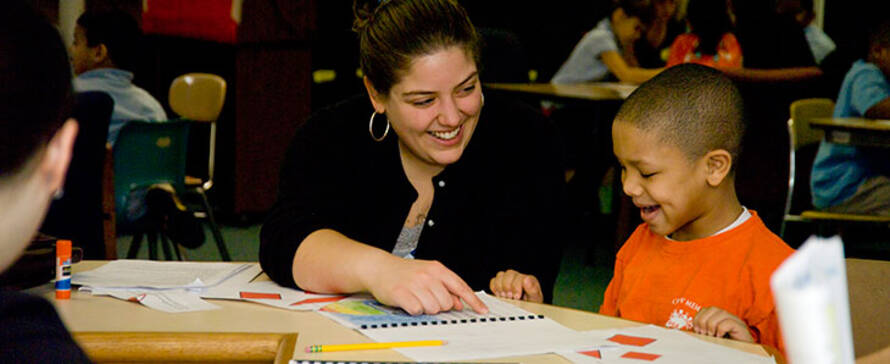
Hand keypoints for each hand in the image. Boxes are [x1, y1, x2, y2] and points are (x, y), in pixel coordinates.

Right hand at [365, 257, 487, 315]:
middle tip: (427, 298)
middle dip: (439, 305)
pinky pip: (417, 310)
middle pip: (446, 303)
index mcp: (437, 269)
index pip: (460, 286)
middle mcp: (427, 275)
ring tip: (416, 299)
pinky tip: (409, 302)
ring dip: (426, 308)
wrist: (380, 268)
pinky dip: (414, 310)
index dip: (473, 300)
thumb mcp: (428, 274)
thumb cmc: (406, 272)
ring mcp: (414, 284)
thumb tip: (460, 304)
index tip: (483, 311)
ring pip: (433, 308)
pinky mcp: (401, 293)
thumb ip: (446, 287)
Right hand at [489, 269, 542, 302]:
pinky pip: (493, 280)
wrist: (526, 309)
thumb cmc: (532, 304)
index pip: (519, 276)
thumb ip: (532, 289)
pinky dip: (494, 288)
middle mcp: (518, 277)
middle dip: (507, 287)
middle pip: (509, 273)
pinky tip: (499, 295)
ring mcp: (509, 279)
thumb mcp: (535, 299)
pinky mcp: (500, 283)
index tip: (516, 297)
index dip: (516, 286)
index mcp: (528, 279)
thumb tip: (527, 279)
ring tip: (504, 296)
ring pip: (500, 275)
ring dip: (500, 287)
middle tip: (510, 297)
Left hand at [692, 306, 753, 342]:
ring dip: (711, 326)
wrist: (742, 354)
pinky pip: (728, 322)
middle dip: (703, 321)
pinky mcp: (741, 327)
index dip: (698, 319)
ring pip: (720, 313)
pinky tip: (720, 337)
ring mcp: (735, 320)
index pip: (704, 310)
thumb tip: (688, 331)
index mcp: (718, 317)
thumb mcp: (710, 337)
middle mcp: (727, 316)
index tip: (697, 331)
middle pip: (711, 309)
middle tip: (704, 334)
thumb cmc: (724, 346)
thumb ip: (702, 331)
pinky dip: (720, 330)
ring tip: (712, 336)